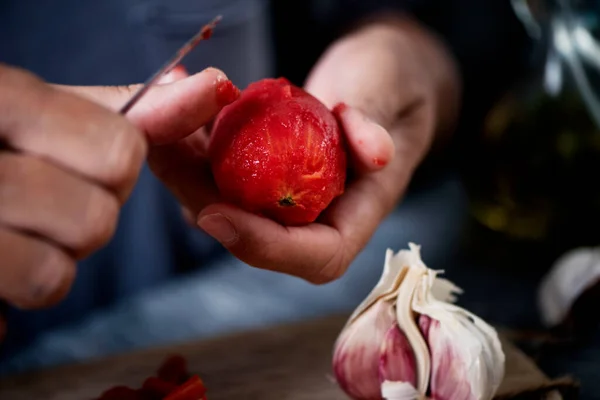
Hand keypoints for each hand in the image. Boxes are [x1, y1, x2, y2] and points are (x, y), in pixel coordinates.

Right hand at [0, 63, 146, 311]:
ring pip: (57, 273)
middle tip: (47, 196)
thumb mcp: (45, 111)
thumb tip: (208, 87)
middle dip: (89, 214)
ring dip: (53, 255)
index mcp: (0, 100)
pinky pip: (22, 302)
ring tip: (18, 226)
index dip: (120, 165)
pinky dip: (21, 290)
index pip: (120, 151)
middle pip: (98, 218)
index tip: (93, 159)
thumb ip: (126, 108)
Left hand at [63, 15, 459, 284]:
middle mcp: (311, 217)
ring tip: (156, 119)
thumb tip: (377, 156)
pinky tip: (172, 100)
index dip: (263, 246)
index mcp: (353, 217)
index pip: (314, 256)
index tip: (216, 216)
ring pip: (224, 198)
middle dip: (199, 197)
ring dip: (182, 165)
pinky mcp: (258, 172)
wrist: (376, 76)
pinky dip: (191, 138)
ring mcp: (281, 197)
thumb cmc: (392, 88)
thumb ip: (382, 127)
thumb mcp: (394, 99)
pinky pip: (220, 166)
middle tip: (161, 153)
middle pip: (251, 230)